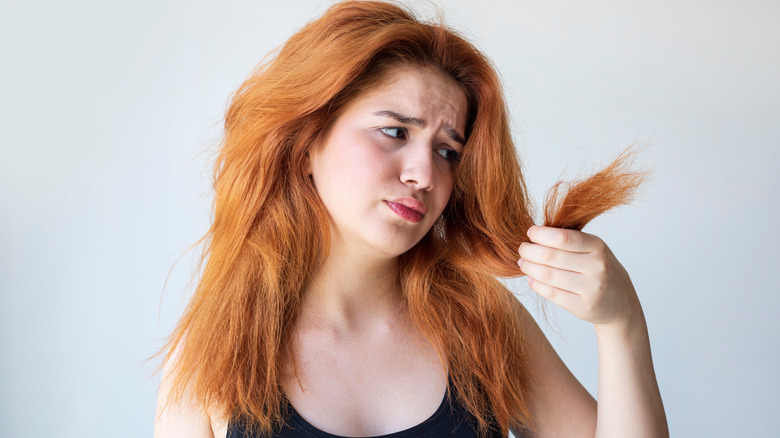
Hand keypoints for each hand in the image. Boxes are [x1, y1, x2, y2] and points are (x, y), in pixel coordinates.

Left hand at [517, 225, 640, 327]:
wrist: (620, 302)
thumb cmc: (599, 269)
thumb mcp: (593, 249)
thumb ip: (569, 240)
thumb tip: (535, 234)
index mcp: (598, 247)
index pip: (563, 238)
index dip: (541, 234)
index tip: (530, 233)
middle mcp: (596, 267)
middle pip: (551, 256)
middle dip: (530, 251)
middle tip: (522, 250)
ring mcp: (591, 288)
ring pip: (548, 275)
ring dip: (529, 268)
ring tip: (523, 263)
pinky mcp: (583, 306)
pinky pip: (552, 294)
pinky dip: (537, 285)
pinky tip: (531, 279)